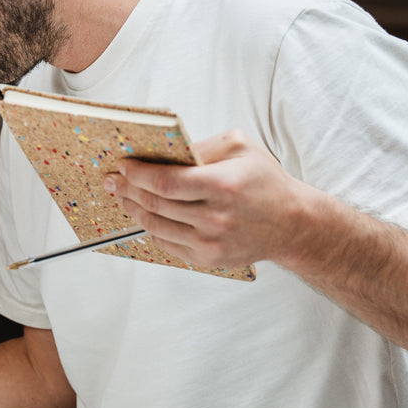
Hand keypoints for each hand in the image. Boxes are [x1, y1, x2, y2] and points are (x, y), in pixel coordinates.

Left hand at [106, 130, 308, 269]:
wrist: (292, 224)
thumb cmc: (266, 182)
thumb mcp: (240, 148)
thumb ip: (201, 147)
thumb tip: (163, 153)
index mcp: (223, 186)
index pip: (166, 182)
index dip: (139, 174)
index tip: (124, 166)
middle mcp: (216, 218)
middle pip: (156, 205)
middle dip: (129, 190)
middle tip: (114, 181)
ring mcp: (211, 243)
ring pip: (157, 227)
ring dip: (135, 210)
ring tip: (125, 197)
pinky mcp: (209, 259)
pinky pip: (168, 244)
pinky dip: (153, 229)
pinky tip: (147, 215)